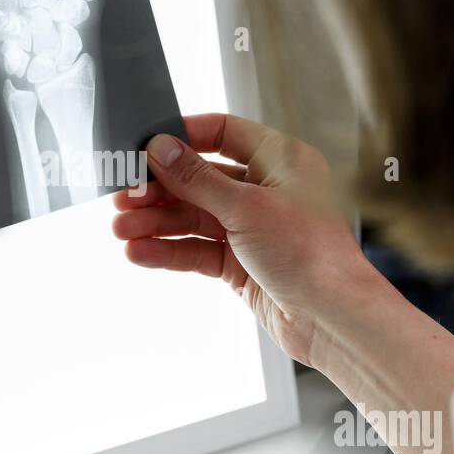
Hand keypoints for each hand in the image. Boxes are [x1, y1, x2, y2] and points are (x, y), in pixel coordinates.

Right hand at [112, 114, 372, 368]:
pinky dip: (169, 250)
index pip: (224, 133)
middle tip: (122, 197)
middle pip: (200, 180)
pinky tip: (139, 252)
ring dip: (157, 223)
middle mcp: (267, 190)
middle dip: (159, 190)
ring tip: (121, 230)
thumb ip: (198, 179)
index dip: (184, 137)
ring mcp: (252, 228)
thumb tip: (160, 148)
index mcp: (281, 161)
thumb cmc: (311, 255)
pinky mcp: (241, 263)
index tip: (146, 145)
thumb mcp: (247, 208)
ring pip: (194, 218)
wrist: (332, 320)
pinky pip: (197, 249)